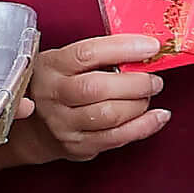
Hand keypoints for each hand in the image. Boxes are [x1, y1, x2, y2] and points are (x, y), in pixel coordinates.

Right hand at [13, 32, 173, 165]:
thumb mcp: (65, 62)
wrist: (36, 127)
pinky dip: (144, 126)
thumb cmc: (60, 86)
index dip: (123, 48)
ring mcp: (63, 124)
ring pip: (108, 116)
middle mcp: (53, 95)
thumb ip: (99, 57)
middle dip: (135, 83)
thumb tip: (143, 49)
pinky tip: (157, 117)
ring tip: (149, 96)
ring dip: (139, 105)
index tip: (150, 46)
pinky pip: (116, 138)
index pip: (88, 54)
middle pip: (98, 88)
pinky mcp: (77, 146)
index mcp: (51, 66)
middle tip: (153, 79)